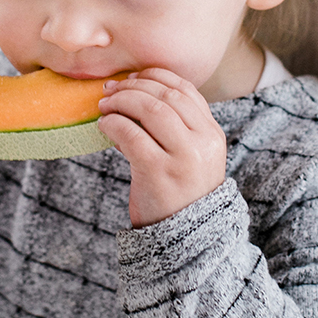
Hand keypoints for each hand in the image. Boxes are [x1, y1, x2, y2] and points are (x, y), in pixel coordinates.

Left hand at [98, 68, 226, 226]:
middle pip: (166, 95)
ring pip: (150, 109)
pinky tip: (104, 127)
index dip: (156, 77)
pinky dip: (113, 124)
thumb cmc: (179, 195)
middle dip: (134, 86)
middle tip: (110, 91)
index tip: (134, 77)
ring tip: (104, 107)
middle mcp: (203, 143)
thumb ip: (174, 129)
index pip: (186, 90)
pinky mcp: (158, 172)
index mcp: (213, 135)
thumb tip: (134, 96)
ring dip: (121, 101)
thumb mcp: (189, 158)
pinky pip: (131, 134)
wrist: (183, 241)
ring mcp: (183, 158)